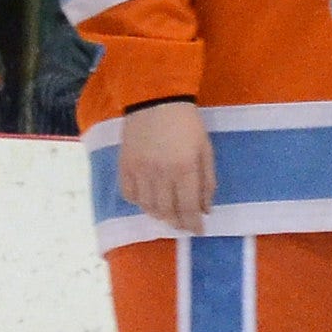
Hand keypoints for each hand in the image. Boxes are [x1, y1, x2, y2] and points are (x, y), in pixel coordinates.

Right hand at [115, 98, 213, 234]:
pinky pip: (129, 195)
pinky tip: (148, 199)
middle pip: (167, 212)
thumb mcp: (205, 150)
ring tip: (167, 214)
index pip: (188, 208)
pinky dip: (139, 202)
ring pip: (147, 207)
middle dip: (177, 223)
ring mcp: (139, 171)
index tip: (198, 231)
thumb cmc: (187, 124)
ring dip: (159, 215)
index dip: (193, 224)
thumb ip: (207, 181)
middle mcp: (160, 175)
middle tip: (183, 224)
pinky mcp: (124, 166)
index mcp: (184, 169)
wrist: (155, 100)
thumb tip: (205, 209)